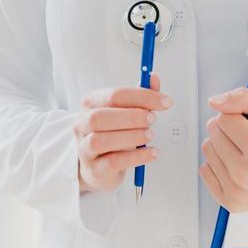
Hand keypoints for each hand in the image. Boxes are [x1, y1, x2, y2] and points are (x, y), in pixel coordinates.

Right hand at [75, 73, 172, 192]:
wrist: (98, 166)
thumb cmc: (112, 135)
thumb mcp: (125, 113)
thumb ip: (140, 97)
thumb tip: (153, 78)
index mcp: (91, 104)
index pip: (114, 95)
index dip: (142, 96)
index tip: (164, 102)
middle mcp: (83, 124)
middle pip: (100, 116)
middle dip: (131, 116)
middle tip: (152, 119)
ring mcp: (85, 147)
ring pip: (101, 140)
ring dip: (131, 136)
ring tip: (149, 135)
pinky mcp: (94, 169)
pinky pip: (112, 162)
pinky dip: (135, 157)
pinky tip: (150, 152)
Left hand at [198, 87, 247, 211]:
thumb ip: (244, 99)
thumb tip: (214, 102)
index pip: (223, 118)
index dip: (239, 115)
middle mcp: (246, 176)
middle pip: (213, 133)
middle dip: (231, 128)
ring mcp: (237, 193)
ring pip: (207, 149)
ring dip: (224, 145)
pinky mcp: (231, 203)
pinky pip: (205, 170)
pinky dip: (220, 163)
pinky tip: (240, 164)